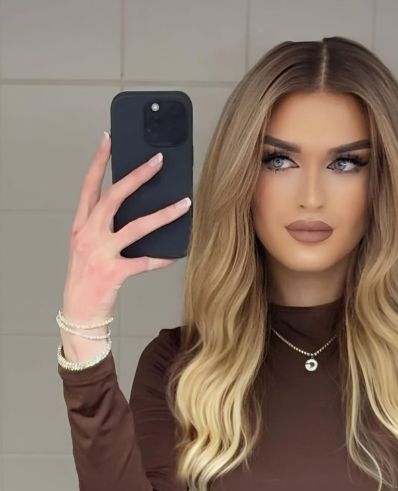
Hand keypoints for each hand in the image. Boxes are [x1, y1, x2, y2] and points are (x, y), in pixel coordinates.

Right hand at [63, 131, 190, 318]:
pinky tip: (176, 253)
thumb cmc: (87, 279)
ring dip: (163, 214)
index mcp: (80, 226)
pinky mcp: (114, 273)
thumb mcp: (87, 248)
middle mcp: (88, 235)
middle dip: (137, 177)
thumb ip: (103, 227)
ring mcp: (100, 253)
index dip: (98, 162)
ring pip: (136, 227)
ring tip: (184, 204)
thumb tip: (134, 210)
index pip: (89, 186)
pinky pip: (144, 261)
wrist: (80, 312)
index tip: (108, 139)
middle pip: (114, 197)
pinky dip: (162, 257)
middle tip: (157, 161)